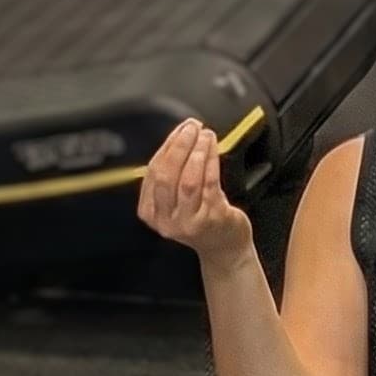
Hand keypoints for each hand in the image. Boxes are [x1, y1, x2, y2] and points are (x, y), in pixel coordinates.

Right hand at [136, 119, 253, 263]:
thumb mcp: (175, 200)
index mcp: (150, 212)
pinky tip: (213, 149)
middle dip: (179, 146)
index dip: (167, 146)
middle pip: (167, 175)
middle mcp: (166, 220)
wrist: (224, 247)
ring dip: (197, 151)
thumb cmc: (201, 218)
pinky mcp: (211, 218)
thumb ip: (171, 174)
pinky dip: (211, 161)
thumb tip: (179, 136)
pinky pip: (209, 184)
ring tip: (205, 135)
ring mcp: (189, 221)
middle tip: (191, 128)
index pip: (153, 172)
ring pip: (188, 179)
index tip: (179, 129)